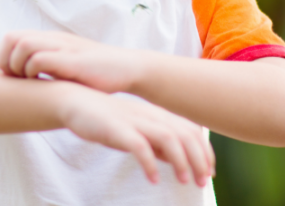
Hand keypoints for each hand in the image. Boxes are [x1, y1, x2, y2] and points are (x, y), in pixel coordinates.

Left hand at [0, 30, 142, 93]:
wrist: (128, 68)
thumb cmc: (96, 73)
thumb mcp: (67, 66)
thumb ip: (47, 67)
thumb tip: (23, 81)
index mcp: (50, 39)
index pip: (11, 37)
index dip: (2, 56)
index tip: (8, 76)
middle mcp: (54, 39)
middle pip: (12, 38)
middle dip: (5, 60)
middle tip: (13, 79)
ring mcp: (64, 47)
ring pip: (24, 45)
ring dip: (18, 65)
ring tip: (27, 81)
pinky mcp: (73, 61)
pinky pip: (42, 59)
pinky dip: (34, 71)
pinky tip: (42, 83)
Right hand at [58, 88, 215, 186]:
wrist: (75, 102)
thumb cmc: (108, 120)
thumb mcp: (138, 132)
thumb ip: (157, 145)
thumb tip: (177, 160)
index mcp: (158, 116)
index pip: (191, 131)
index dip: (204, 152)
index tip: (209, 173)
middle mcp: (151, 116)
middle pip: (185, 134)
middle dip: (198, 159)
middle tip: (202, 182)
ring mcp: (135, 120)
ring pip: (168, 137)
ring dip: (180, 160)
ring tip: (184, 181)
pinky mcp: (117, 128)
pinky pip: (139, 146)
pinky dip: (149, 163)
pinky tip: (152, 180)